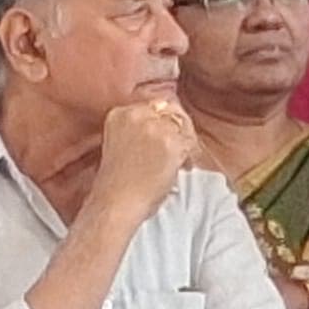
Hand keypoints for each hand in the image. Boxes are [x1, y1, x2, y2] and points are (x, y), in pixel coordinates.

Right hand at [88, 94, 198, 230]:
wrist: (116, 203)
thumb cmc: (116, 185)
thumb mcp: (119, 146)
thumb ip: (138, 132)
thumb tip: (165, 133)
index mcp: (120, 114)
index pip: (154, 106)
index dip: (165, 122)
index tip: (170, 135)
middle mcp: (137, 115)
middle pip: (171, 111)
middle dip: (178, 129)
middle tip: (182, 148)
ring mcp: (155, 128)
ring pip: (183, 126)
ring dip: (186, 142)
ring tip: (183, 161)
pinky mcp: (171, 143)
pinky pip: (191, 143)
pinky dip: (191, 155)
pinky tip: (184, 167)